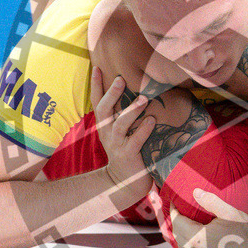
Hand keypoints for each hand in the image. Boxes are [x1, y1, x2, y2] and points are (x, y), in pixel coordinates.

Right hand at [91, 67, 155, 201]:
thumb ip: (122, 113)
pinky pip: (136, 140)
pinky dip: (144, 129)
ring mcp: (117, 144)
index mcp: (104, 124)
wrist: (124, 181)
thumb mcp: (120, 131)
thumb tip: (136, 89)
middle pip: (104, 109)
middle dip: (111, 94)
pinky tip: (152, 120)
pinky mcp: (129, 154)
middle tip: (121, 79)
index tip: (97, 66)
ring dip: (132, 110)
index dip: (95, 85)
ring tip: (144, 99)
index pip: (96, 101)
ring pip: (120, 124)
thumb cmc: (126, 150)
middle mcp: (107, 132)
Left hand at [169, 189, 247, 247]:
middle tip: (181, 210)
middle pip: (177, 234)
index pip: (177, 222)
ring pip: (182, 246)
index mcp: (197, 239)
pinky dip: (189, 245)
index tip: (175, 201)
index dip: (174, 210)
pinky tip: (196, 238)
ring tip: (187, 222)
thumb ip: (211, 202)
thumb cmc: (246, 235)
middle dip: (177, 221)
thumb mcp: (230, 213)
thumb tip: (195, 192)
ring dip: (182, 234)